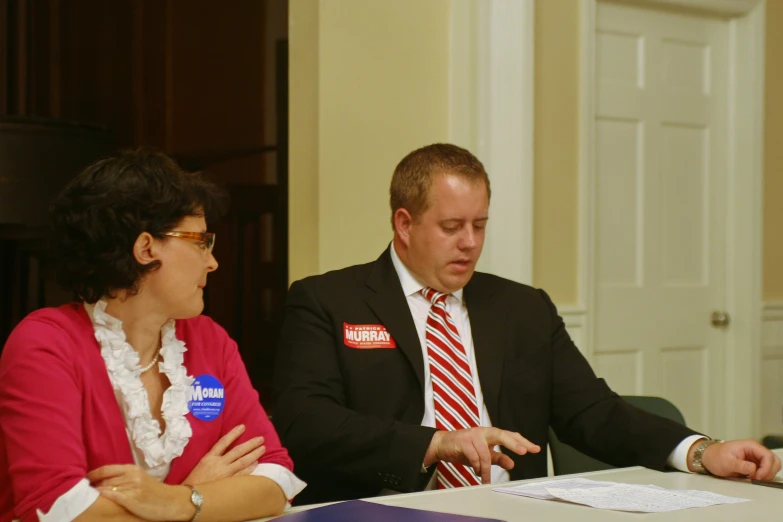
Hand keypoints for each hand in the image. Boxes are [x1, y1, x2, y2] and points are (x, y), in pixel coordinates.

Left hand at [89, 464, 193, 520]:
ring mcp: (132, 488)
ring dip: (95, 493)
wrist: (172, 502)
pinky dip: (103, 497)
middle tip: (80, 491)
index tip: (83, 480)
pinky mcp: (133, 500)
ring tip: (86, 498)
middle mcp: (132, 476)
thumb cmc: (154, 492)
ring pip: (107, 488)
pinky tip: (97, 500)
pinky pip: (113, 496)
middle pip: (104, 479)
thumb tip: (103, 481)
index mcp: (133, 469)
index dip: (92, 475)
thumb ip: (124, 477)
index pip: (106, 469)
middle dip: (92, 485)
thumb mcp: (140, 479)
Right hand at [183, 424, 265, 484]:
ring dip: (253, 455)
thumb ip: (214, 457)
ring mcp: (224, 473)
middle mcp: (218, 463)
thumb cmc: (195, 480)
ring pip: (242, 462)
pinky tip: (256, 464)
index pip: (223, 442)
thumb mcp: (202, 464)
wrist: (190, 496)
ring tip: (262, 449)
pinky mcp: (228, 483)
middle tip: (260, 439)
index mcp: (209, 457)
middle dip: (250, 444)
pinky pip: (242, 475)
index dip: (233, 433)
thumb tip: (227, 449)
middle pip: (237, 451)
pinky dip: (249, 469)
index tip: (242, 427)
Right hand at [424, 427, 539, 483]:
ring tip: (485, 478)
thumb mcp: (484, 455)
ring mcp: (473, 435)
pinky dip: (477, 467)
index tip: (535, 449)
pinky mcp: (464, 441)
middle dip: (513, 443)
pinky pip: (474, 456)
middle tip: (523, 451)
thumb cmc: (465, 448)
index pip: (510, 435)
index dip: (523, 442)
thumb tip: (512, 463)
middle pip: (502, 434)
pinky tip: (477, 472)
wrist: (443, 444)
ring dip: (486, 469)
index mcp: (491, 434)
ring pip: (485, 453)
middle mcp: (484, 432)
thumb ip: (498, 458)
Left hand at [698, 439, 781, 479]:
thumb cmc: (716, 457)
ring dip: (766, 474)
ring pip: (771, 466)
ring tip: (754, 479)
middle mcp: (755, 450)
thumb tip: (754, 469)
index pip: (768, 456)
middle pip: (773, 461)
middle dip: (769, 471)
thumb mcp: (726, 462)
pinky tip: (753, 478)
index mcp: (750, 446)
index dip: (766, 468)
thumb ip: (741, 465)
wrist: (708, 457)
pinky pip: (765, 470)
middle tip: (757, 479)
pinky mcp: (754, 463)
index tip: (758, 477)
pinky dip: (763, 475)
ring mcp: (755, 457)